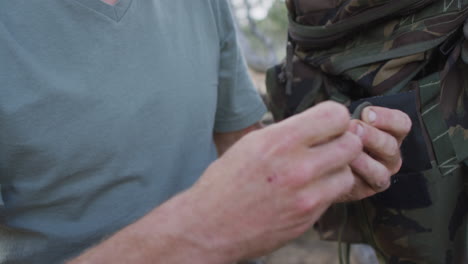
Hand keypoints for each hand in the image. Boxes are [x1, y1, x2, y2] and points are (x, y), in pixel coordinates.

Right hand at [182, 101, 362, 260]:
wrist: (210, 226)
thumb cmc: (226, 182)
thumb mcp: (252, 144)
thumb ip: (288, 132)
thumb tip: (319, 125)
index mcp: (279, 141)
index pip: (335, 116)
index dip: (335, 118)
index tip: (329, 125)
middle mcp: (297, 167)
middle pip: (351, 144)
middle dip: (342, 143)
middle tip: (328, 148)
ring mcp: (306, 196)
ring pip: (347, 173)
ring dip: (336, 170)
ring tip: (317, 172)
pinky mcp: (308, 218)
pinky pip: (333, 196)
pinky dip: (325, 191)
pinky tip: (305, 191)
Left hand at [340, 106, 411, 201]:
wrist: (320, 162)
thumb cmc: (334, 137)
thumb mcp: (341, 123)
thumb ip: (348, 118)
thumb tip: (343, 114)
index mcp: (389, 133)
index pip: (401, 123)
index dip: (386, 118)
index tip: (366, 112)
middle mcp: (390, 154)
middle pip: (391, 144)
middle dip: (371, 135)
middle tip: (353, 128)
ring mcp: (382, 172)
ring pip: (383, 168)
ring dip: (364, 159)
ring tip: (347, 150)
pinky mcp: (369, 187)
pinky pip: (371, 183)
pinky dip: (358, 174)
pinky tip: (345, 165)